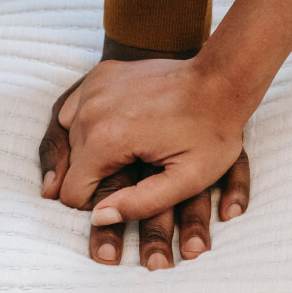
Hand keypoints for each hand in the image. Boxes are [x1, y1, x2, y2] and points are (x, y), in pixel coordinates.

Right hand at [39, 37, 250, 268]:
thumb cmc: (212, 133)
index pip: (72, 192)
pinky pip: (75, 111)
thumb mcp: (187, 180)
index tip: (125, 199)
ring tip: (127, 153)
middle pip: (70, 166)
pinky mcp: (99, 74)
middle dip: (95, 178)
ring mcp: (93, 86)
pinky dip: (88, 125)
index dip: (97, 206)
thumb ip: (140, 204)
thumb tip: (98, 218)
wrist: (221, 81)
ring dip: (90, 152)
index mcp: (107, 138)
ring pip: (70, 138)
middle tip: (134, 173)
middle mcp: (91, 110)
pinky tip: (115, 131)